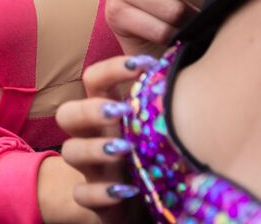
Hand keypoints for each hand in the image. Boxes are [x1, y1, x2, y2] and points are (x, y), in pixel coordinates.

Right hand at [54, 55, 159, 221]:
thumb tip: (193, 62)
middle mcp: (92, 135)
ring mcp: (91, 167)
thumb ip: (162, 98)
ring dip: (95, 148)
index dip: (112, 68)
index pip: (94, 79)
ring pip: (70, 151)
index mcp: (105, 111)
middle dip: (90, 109)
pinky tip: (127, 190)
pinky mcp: (94, 199)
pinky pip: (83, 195)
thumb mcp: (150, 122)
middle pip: (67, 114)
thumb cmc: (146, 151)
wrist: (133, 199)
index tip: (146, 64)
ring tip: (125, 149)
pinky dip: (101, 193)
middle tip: (121, 110)